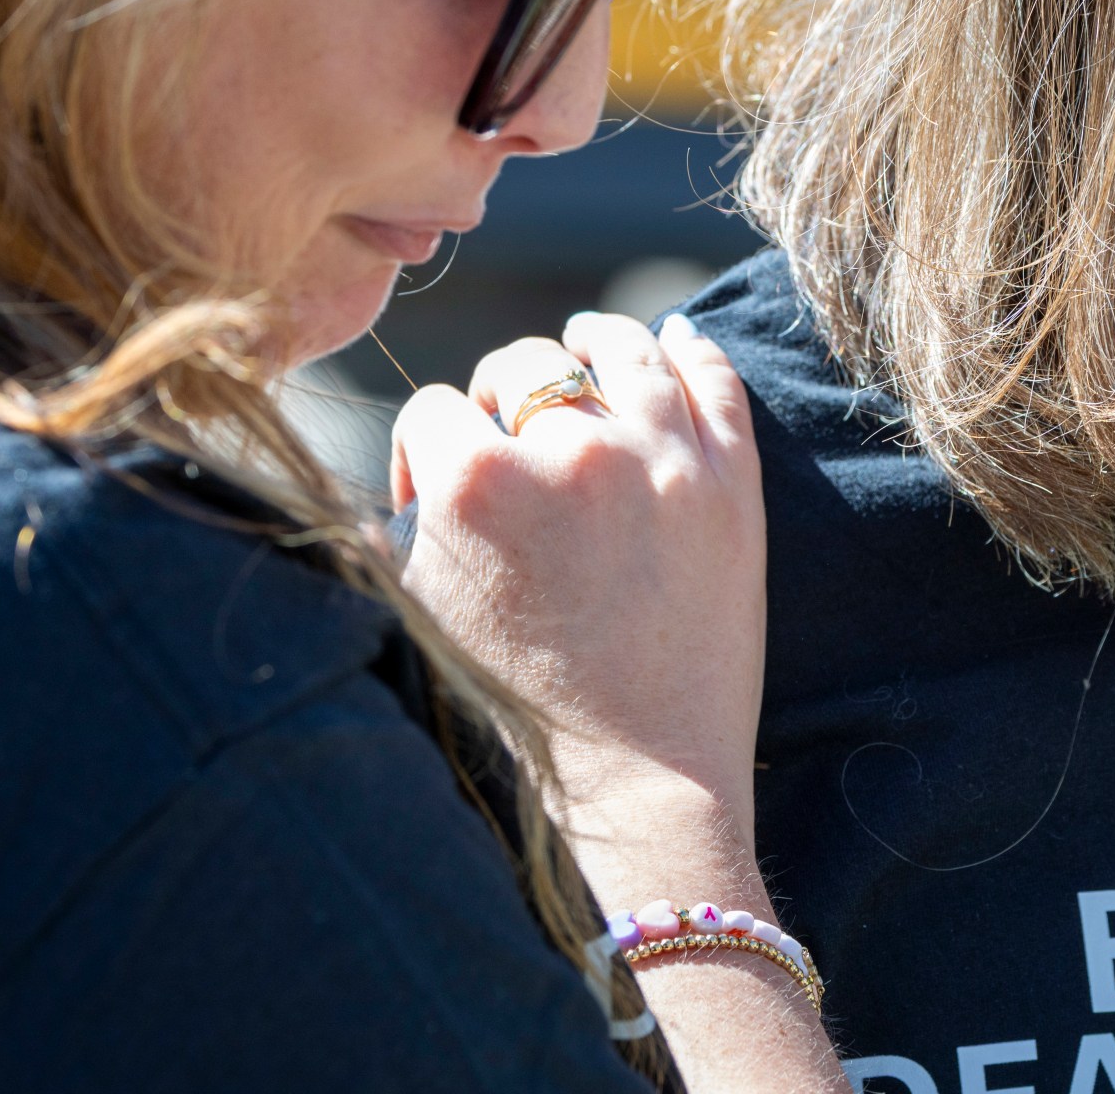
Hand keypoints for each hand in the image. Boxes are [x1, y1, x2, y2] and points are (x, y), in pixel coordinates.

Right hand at [389, 312, 765, 837]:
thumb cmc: (522, 711)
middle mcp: (568, 447)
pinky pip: (713, 378)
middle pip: (521, 367)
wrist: (642, 776)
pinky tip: (676, 338)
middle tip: (511, 435)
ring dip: (596, 341)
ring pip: (621, 349)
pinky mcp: (732, 479)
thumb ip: (395, 540)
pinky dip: (690, 348)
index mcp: (476, 479)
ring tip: (588, 342)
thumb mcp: (423, 618)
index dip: (426, 448)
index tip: (439, 488)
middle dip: (501, 396)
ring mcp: (660, 455)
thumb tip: (382, 500)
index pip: (434, 409)